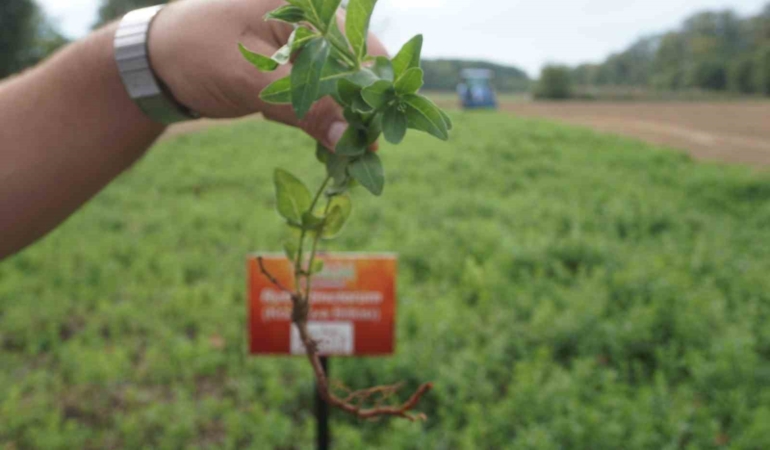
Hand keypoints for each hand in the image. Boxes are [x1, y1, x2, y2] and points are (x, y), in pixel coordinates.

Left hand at [148, 0, 386, 149]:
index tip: (370, 137)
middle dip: (359, 113)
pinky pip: (325, 98)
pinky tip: (322, 142)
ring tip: (339, 153)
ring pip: (345, 89)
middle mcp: (316, 22)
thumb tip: (348, 138)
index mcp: (307, 7)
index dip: (373, 94)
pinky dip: (325, 122)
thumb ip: (301, 105)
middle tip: (355, 151)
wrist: (159, 60)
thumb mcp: (247, 77)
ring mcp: (310, 48)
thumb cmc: (196, 52)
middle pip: (361, 71)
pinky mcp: (300, 70)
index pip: (363, 50)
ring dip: (344, 122)